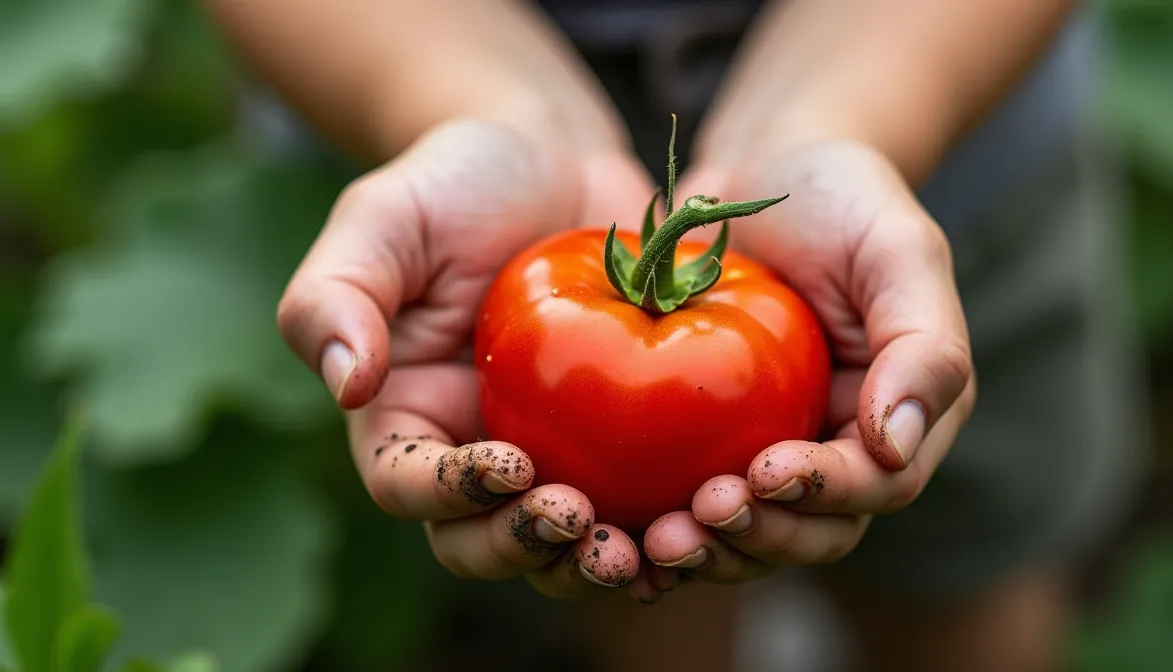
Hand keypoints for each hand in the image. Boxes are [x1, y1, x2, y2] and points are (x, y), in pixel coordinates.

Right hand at [277, 119, 657, 596]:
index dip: (455, 496)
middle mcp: (474, 457)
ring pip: (568, 548)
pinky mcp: (624, 447)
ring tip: (652, 542)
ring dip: (603, 562)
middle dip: (530, 549)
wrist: (557, 161)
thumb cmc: (458, 182)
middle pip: (486, 543)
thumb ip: (339, 292)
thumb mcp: (386, 218)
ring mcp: (555, 458)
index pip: (410, 488)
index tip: (511, 464)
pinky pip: (642, 504)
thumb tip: (343, 381)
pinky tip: (708, 512)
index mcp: (406, 421)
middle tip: (584, 524)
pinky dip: (669, 522)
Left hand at [643, 140, 976, 587]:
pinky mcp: (705, 444)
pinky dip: (656, 524)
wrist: (760, 175)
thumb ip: (922, 342)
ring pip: (749, 534)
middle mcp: (840, 450)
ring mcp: (769, 450)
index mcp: (899, 416)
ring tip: (655, 540)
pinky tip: (617, 525)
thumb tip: (898, 444)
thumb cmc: (840, 198)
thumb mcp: (897, 248)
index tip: (765, 472)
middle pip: (813, 531)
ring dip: (707, 551)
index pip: (878, 483)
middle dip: (761, 537)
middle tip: (698, 519)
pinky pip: (685, 500)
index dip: (826, 493)